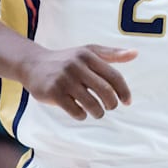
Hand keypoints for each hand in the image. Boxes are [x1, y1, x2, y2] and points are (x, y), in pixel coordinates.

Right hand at [17, 45, 135, 119]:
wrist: (32, 64)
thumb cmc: (67, 59)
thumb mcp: (88, 52)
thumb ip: (112, 54)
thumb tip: (135, 53)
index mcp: (88, 55)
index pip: (114, 76)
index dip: (124, 91)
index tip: (127, 102)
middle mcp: (76, 66)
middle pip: (105, 91)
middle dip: (112, 103)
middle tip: (110, 107)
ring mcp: (64, 80)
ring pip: (91, 103)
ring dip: (98, 112)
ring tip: (98, 112)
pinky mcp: (53, 92)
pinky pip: (75, 110)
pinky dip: (82, 115)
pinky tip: (81, 112)